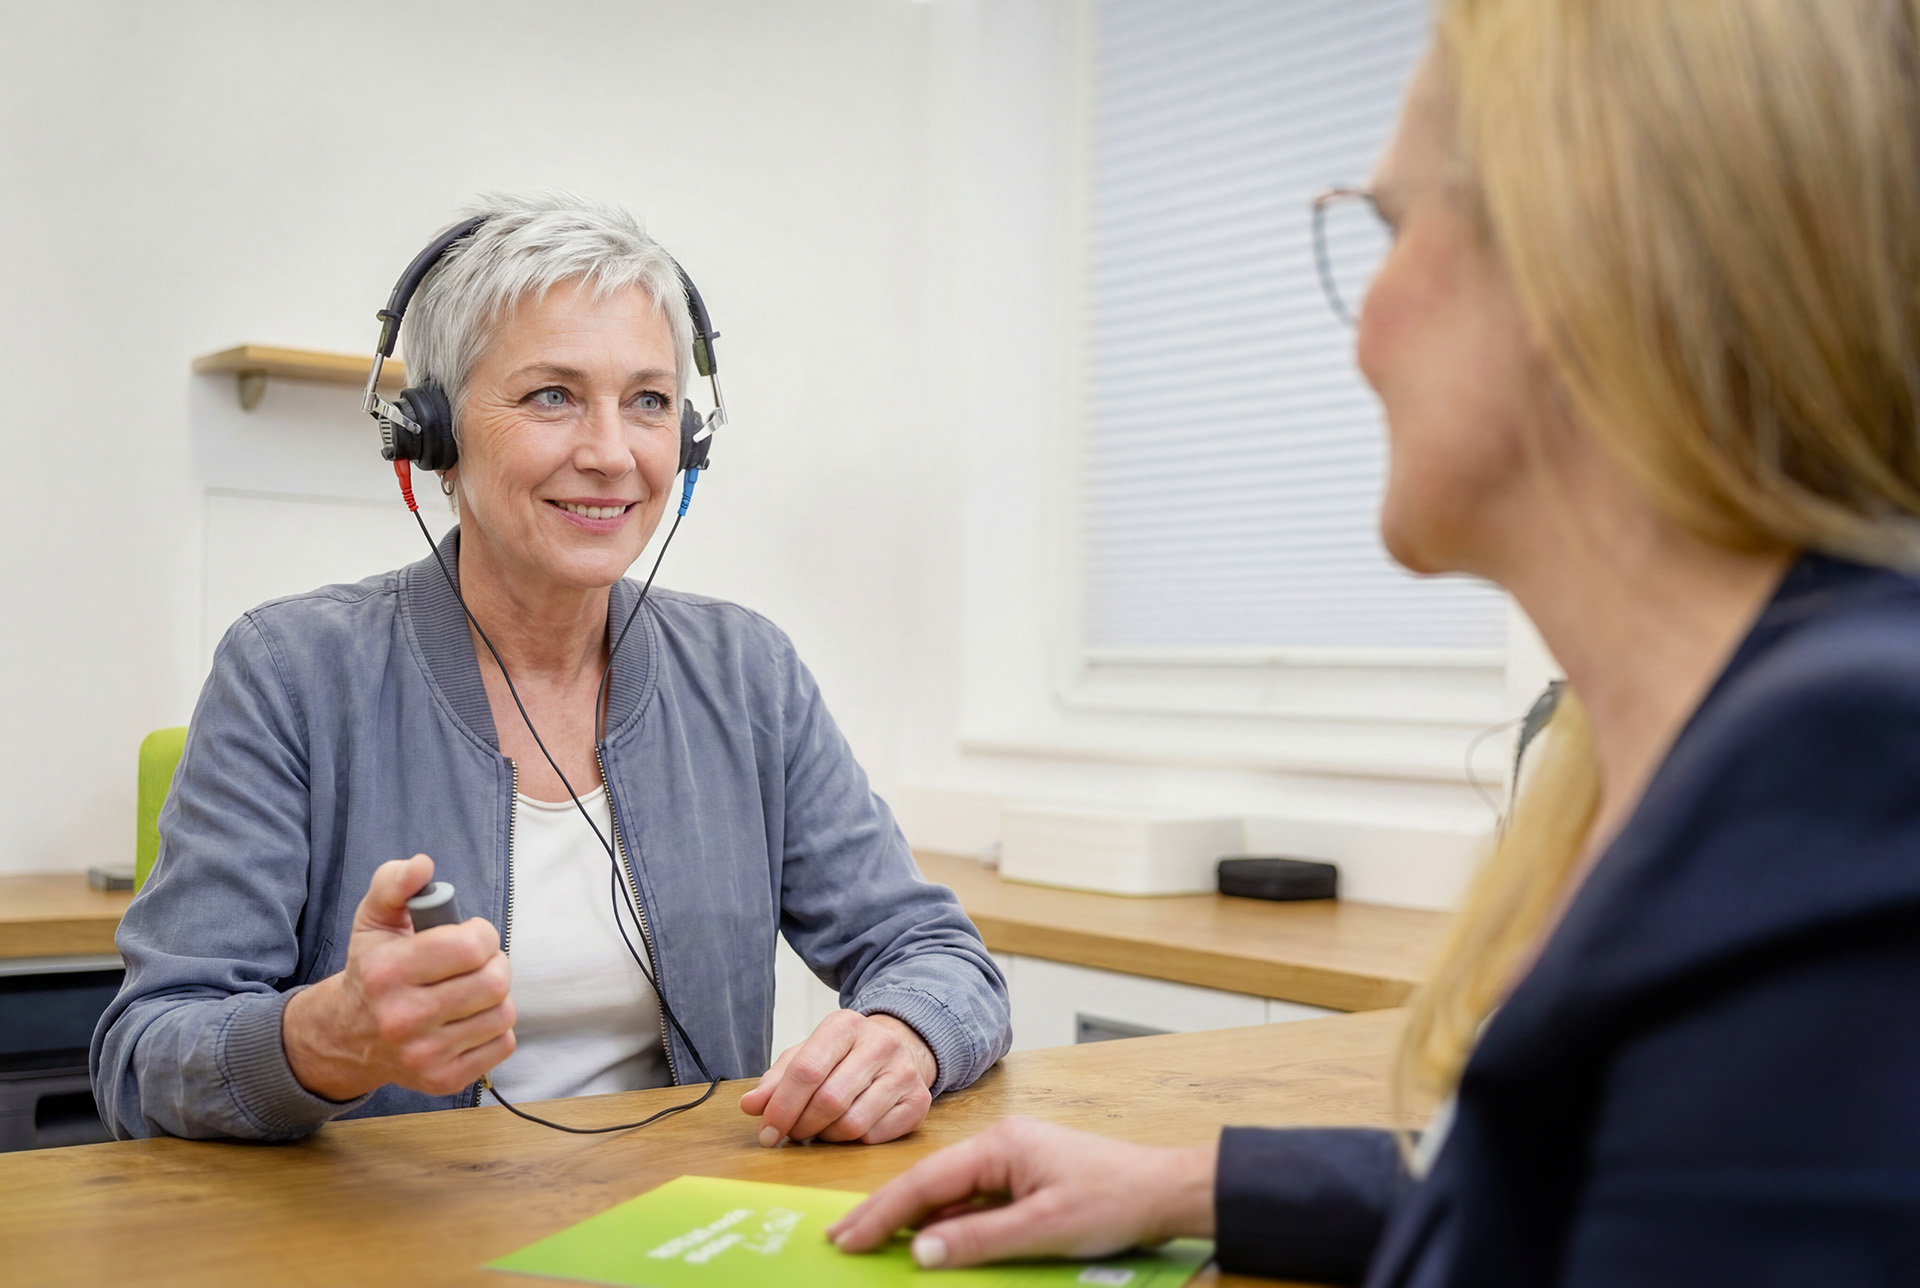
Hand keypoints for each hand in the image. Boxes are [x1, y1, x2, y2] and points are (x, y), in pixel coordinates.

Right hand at [281, 855, 514, 1100]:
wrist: (349, 1036)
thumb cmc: (372, 969)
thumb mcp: (374, 919)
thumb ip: (395, 883)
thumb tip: (422, 865)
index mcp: (386, 973)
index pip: (470, 947)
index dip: (482, 934)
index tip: (470, 935)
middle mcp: (402, 1019)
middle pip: (494, 982)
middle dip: (494, 963)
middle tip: (476, 963)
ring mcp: (423, 1055)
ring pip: (503, 1013)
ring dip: (496, 996)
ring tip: (472, 990)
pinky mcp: (442, 1080)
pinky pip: (503, 1044)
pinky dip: (495, 1028)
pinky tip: (469, 1019)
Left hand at [739, 1009, 936, 1145]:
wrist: (901, 1049)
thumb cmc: (843, 1056)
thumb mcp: (808, 1055)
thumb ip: (776, 1080)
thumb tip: (750, 1105)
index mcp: (845, 1025)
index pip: (806, 1070)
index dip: (781, 1107)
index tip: (766, 1133)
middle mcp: (879, 1044)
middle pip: (828, 1100)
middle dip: (802, 1125)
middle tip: (792, 1133)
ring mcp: (903, 1073)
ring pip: (852, 1124)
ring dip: (826, 1135)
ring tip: (821, 1127)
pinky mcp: (918, 1101)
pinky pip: (874, 1137)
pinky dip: (852, 1141)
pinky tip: (847, 1128)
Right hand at [826, 1117, 1215, 1268]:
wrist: (1166, 1192)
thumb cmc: (1113, 1202)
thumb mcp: (1042, 1229)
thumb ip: (977, 1240)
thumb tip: (920, 1251)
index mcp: (1000, 1145)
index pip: (926, 1182)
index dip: (883, 1213)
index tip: (848, 1238)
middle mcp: (1001, 1145)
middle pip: (930, 1183)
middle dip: (884, 1211)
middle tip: (841, 1238)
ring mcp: (1014, 1162)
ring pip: (950, 1194)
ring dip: (913, 1219)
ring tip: (871, 1240)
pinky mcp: (1027, 1180)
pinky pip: (975, 1203)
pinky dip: (946, 1223)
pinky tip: (927, 1242)